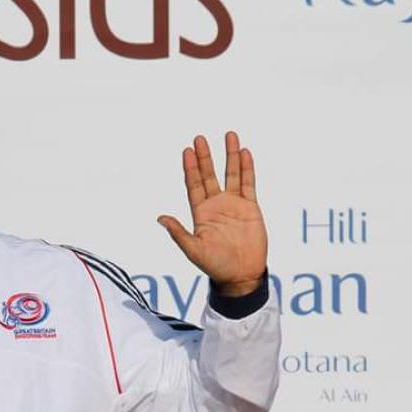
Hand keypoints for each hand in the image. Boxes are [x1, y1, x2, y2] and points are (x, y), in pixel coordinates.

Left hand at [157, 132, 267, 296]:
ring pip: (231, 174)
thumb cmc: (215, 266)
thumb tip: (160, 217)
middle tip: (199, 138)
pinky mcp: (251, 208)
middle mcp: (216, 205)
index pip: (194, 185)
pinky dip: (247, 168)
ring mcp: (234, 205)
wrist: (241, 275)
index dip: (190, 168)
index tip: (187, 150)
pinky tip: (245, 152)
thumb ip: (178, 232)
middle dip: (205, 157)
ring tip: (228, 135)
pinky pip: (249, 183)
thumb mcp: (193, 249)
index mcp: (200, 213)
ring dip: (229, 155)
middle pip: (209, 175)